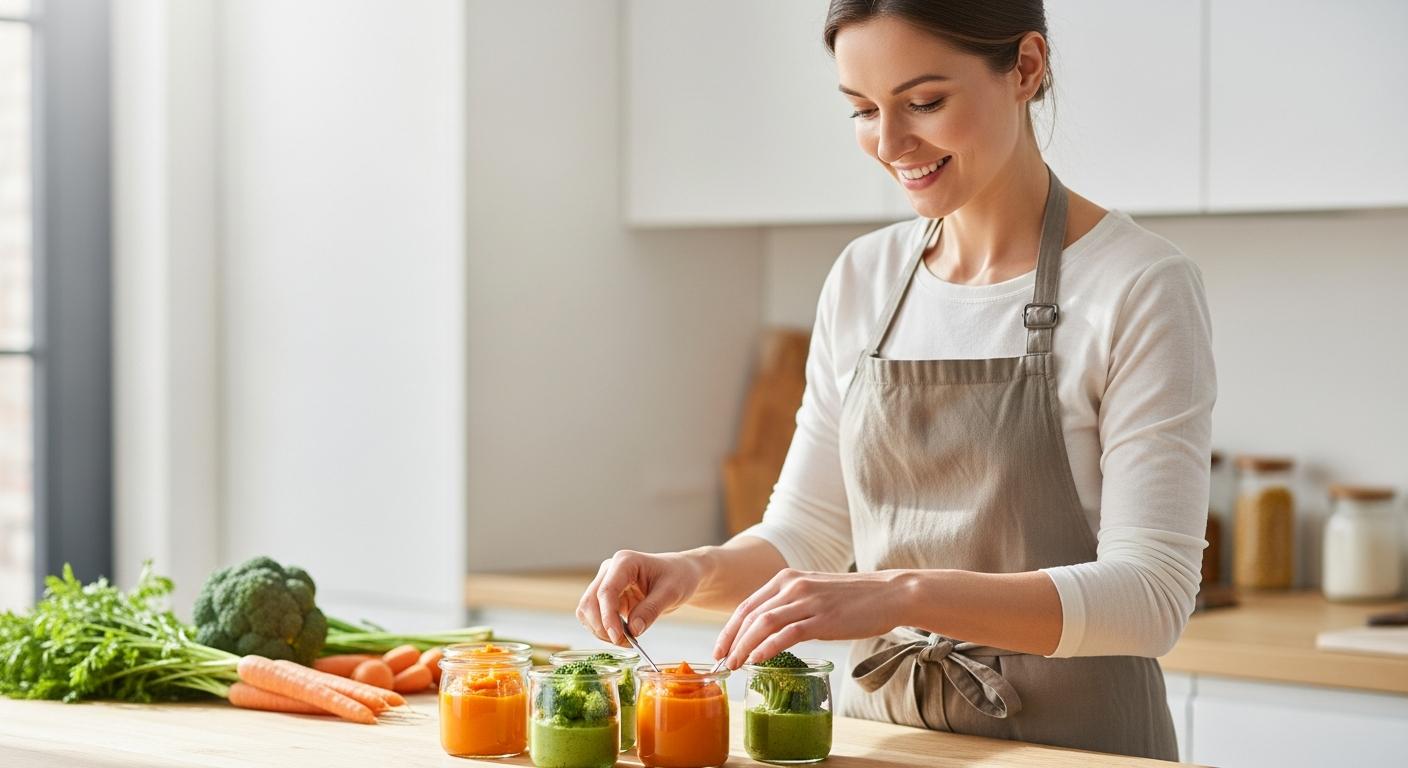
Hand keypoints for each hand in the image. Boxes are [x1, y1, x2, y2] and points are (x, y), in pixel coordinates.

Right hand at [576, 549, 706, 645]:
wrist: (680, 574)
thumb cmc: (678, 577)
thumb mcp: (671, 593)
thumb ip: (651, 610)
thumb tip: (633, 630)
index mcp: (624, 562)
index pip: (606, 591)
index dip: (608, 617)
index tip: (618, 637)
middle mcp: (609, 570)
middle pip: (590, 602)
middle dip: (602, 627)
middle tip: (625, 643)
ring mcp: (605, 583)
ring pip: (587, 611)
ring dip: (600, 630)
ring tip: (625, 641)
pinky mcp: (606, 597)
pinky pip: (594, 616)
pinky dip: (602, 629)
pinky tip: (621, 635)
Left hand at [713, 569, 911, 667]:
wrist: (889, 593)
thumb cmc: (853, 598)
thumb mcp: (813, 594)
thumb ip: (790, 606)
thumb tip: (769, 632)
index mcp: (786, 578)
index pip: (746, 605)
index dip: (729, 628)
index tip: (721, 648)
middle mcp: (792, 585)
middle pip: (749, 614)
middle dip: (731, 640)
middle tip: (722, 661)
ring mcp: (807, 600)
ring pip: (763, 623)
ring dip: (744, 646)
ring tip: (735, 664)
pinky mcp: (822, 618)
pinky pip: (788, 633)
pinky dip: (768, 646)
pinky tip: (758, 659)